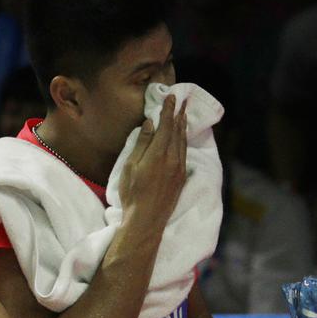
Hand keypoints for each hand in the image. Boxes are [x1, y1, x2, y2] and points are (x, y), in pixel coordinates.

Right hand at [118, 94, 187, 228]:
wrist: (146, 220)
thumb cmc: (132, 193)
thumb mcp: (131, 166)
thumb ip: (142, 143)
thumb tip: (150, 123)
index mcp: (159, 153)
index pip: (166, 126)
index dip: (169, 111)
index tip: (171, 97)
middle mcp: (173, 158)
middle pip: (178, 132)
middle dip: (179, 115)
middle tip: (182, 102)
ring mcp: (179, 169)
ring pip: (183, 142)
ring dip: (183, 127)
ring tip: (183, 116)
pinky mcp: (181, 178)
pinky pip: (185, 153)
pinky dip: (184, 141)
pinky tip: (182, 139)